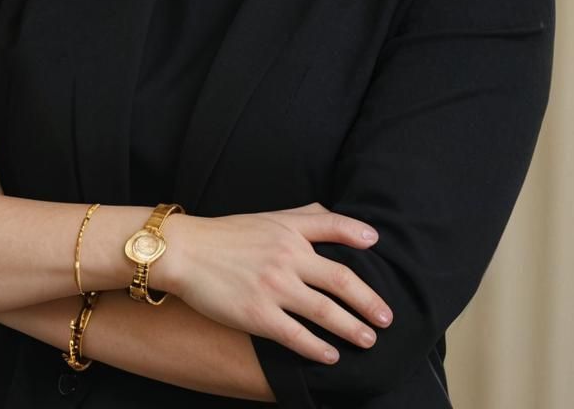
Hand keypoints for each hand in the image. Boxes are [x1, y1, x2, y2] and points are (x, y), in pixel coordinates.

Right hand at [158, 202, 391, 364]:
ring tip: (368, 340)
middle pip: (340, 279)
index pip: (333, 227)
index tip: (379, 247)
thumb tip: (347, 224)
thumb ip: (307, 218)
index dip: (358, 235)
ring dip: (352, 328)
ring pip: (324, 311)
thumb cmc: (227, 235)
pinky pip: (296, 335)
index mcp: (289, 232)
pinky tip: (331, 356)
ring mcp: (273, 287)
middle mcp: (287, 257)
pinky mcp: (257, 315)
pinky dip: (318, 348)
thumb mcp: (269, 217)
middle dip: (368, 301)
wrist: (185, 252)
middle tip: (387, 318)